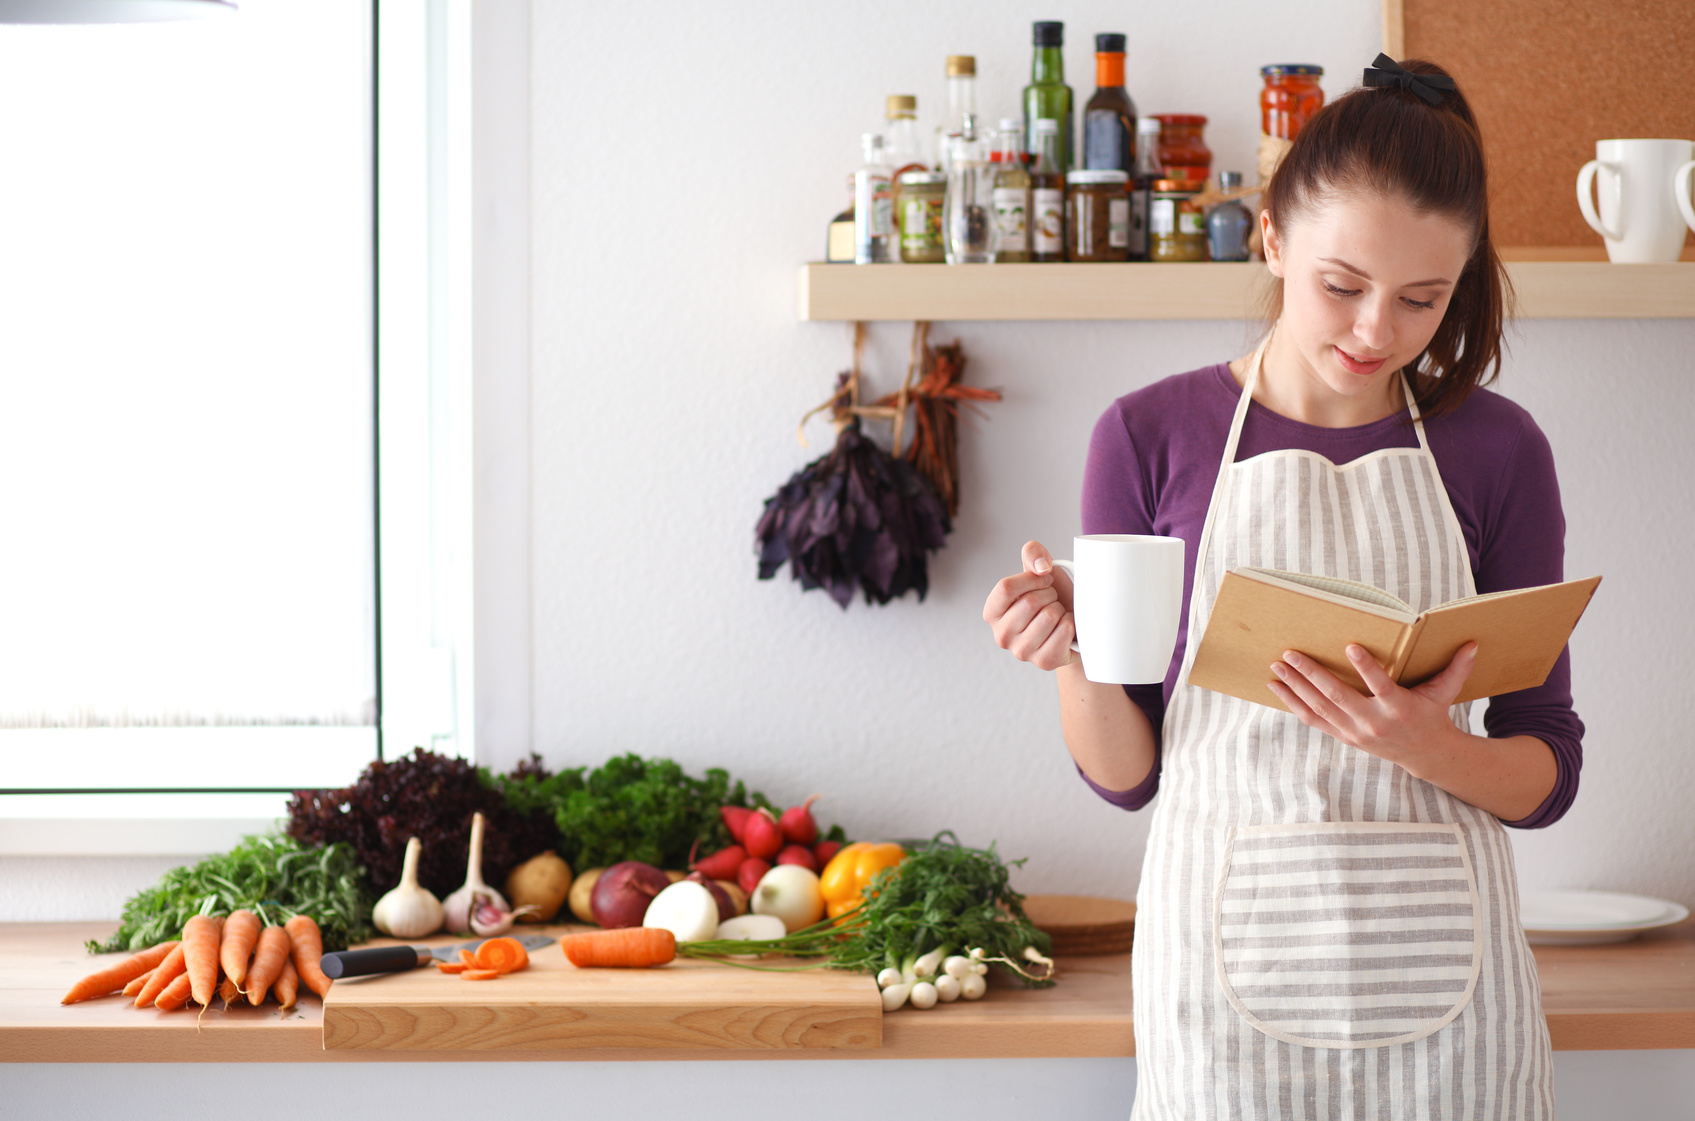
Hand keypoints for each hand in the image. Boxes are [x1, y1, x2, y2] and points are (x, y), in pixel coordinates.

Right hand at [983, 541, 1076, 670]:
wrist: (1073, 626)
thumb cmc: (1051, 597)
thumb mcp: (1038, 570)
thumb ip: (1032, 554)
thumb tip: (1041, 566)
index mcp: (992, 612)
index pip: (1005, 588)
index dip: (1031, 578)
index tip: (1044, 578)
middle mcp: (1001, 635)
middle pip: (1030, 602)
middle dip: (1049, 594)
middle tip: (1052, 599)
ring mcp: (1022, 652)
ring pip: (1048, 616)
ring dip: (1060, 608)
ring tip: (1057, 613)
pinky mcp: (1044, 661)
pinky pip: (1064, 630)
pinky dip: (1071, 622)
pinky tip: (1065, 627)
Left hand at [1268, 642, 1477, 768]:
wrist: (1424, 755)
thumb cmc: (1432, 715)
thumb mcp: (1445, 693)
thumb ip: (1457, 668)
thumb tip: (1473, 643)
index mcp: (1398, 708)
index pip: (1380, 686)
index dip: (1366, 668)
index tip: (1350, 646)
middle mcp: (1373, 722)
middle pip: (1337, 697)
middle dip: (1311, 675)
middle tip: (1291, 653)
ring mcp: (1355, 731)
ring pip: (1319, 708)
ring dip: (1295, 687)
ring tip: (1276, 667)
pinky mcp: (1343, 735)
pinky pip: (1313, 719)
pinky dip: (1293, 704)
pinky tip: (1277, 687)